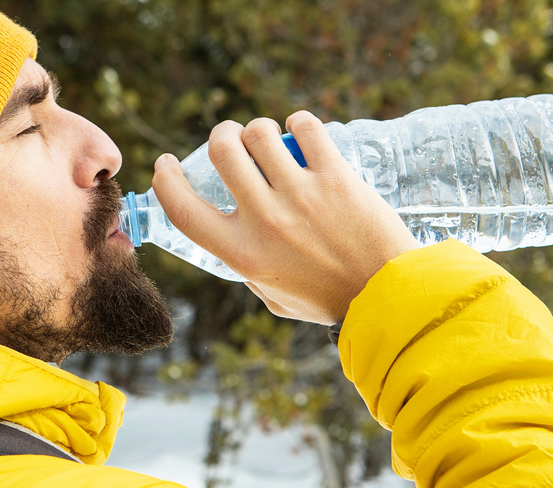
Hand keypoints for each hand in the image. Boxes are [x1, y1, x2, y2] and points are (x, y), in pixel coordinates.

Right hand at [151, 111, 418, 324]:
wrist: (386, 296)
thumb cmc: (328, 300)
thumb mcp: (271, 296)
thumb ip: (247, 265)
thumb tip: (233, 231)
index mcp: (242, 254)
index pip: (183, 209)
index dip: (166, 180)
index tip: (166, 164)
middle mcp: (265, 220)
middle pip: (222, 151)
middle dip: (222, 134)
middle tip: (234, 138)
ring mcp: (300, 195)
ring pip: (260, 132)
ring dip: (260, 129)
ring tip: (274, 139)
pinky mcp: (335, 176)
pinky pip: (305, 126)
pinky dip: (300, 122)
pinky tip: (304, 134)